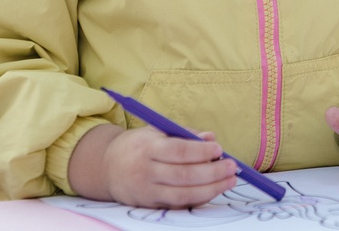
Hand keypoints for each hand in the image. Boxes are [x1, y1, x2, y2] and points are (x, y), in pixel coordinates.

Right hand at [69, 124, 236, 207]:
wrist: (107, 167)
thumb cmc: (140, 145)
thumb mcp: (158, 131)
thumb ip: (185, 134)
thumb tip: (211, 139)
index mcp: (148, 147)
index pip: (178, 150)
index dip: (200, 151)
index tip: (219, 149)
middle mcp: (146, 171)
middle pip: (183, 175)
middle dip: (212, 172)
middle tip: (231, 167)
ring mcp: (147, 191)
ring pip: (182, 195)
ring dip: (211, 189)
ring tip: (229, 181)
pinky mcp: (149, 206)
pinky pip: (178, 205)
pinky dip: (198, 199)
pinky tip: (213, 191)